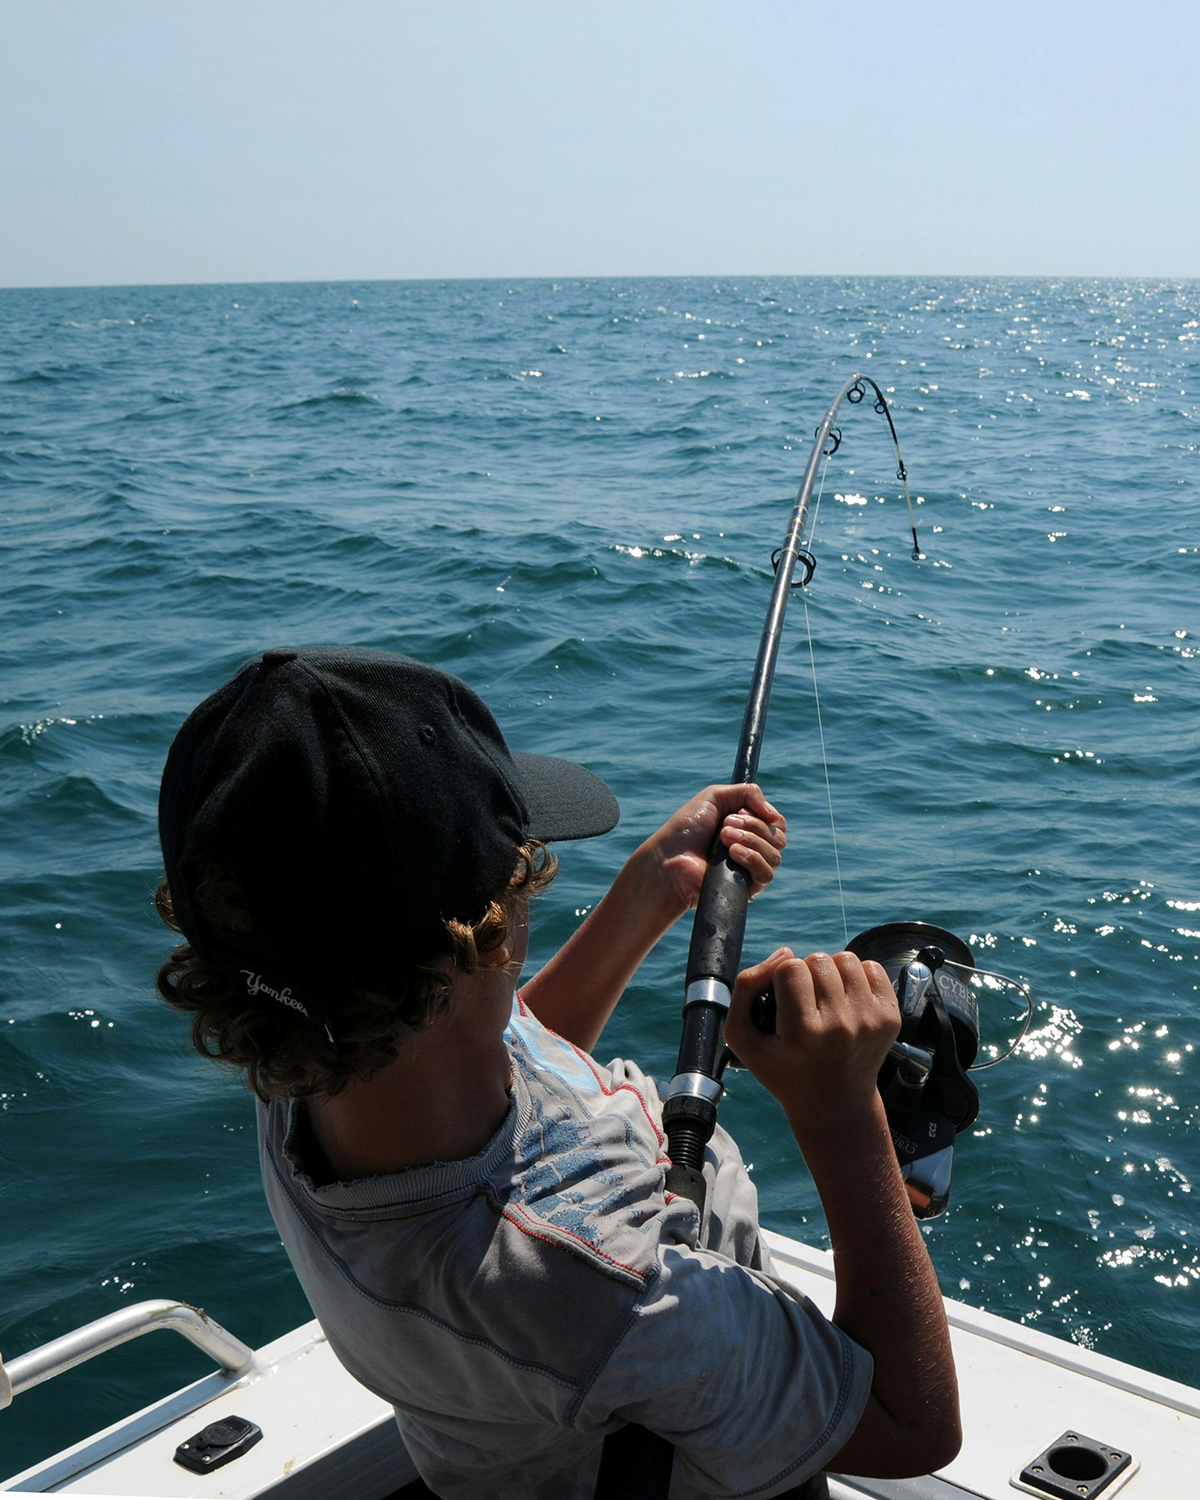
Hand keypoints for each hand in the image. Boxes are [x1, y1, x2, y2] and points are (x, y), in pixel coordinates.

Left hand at [642, 783, 786, 913]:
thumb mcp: (715, 796)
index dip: (764, 815)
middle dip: (753, 826)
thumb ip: (748, 793)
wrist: (669, 858)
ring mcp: (751, 870)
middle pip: (778, 837)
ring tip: (722, 838)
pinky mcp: (747, 888)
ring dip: (750, 841)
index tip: (739, 811)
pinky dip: (753, 859)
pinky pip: (766, 874)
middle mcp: (754, 849)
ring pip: (775, 855)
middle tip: (725, 826)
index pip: (777, 823)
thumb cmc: (687, 828)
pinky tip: (733, 853)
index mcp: (749, 829)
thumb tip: (774, 814)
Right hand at [724, 948, 899, 1131]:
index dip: (780, 979)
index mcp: (803, 1033)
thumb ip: (746, 987)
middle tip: (805, 1004)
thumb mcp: (743, 1038)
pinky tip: (847, 1001)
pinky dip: (857, 977)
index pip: (790, 968)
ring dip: (832, 973)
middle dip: (807, 974)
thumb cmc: (783, 1069)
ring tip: (826, 1000)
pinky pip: (872, 968)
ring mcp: (870, 1021)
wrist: (834, 1104)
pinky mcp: (890, 1017)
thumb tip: (785, 952)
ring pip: (846, 959)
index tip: (783, 1003)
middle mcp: (841, 1026)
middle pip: (819, 959)